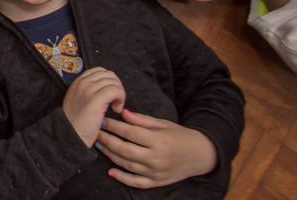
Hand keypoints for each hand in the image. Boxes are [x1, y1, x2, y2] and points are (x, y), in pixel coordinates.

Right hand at [62, 67, 125, 146]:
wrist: (69, 135)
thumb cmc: (76, 123)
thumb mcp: (78, 101)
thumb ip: (88, 92)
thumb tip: (106, 89)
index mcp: (78, 82)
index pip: (99, 71)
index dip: (109, 81)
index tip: (111, 95)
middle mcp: (82, 83)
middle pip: (108, 74)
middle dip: (117, 86)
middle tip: (116, 101)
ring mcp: (88, 90)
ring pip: (113, 82)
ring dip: (120, 93)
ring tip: (116, 107)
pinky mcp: (96, 99)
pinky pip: (115, 90)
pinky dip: (121, 98)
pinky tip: (117, 109)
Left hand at [97, 108, 217, 187]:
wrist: (200, 155)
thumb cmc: (179, 136)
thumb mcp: (163, 124)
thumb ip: (142, 120)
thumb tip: (123, 113)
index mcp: (158, 140)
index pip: (129, 133)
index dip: (113, 126)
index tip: (103, 120)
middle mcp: (156, 158)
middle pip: (124, 149)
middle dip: (107, 140)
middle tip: (97, 132)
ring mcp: (155, 172)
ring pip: (126, 164)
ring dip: (110, 155)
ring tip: (100, 145)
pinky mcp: (156, 182)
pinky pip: (136, 182)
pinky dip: (122, 178)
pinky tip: (111, 171)